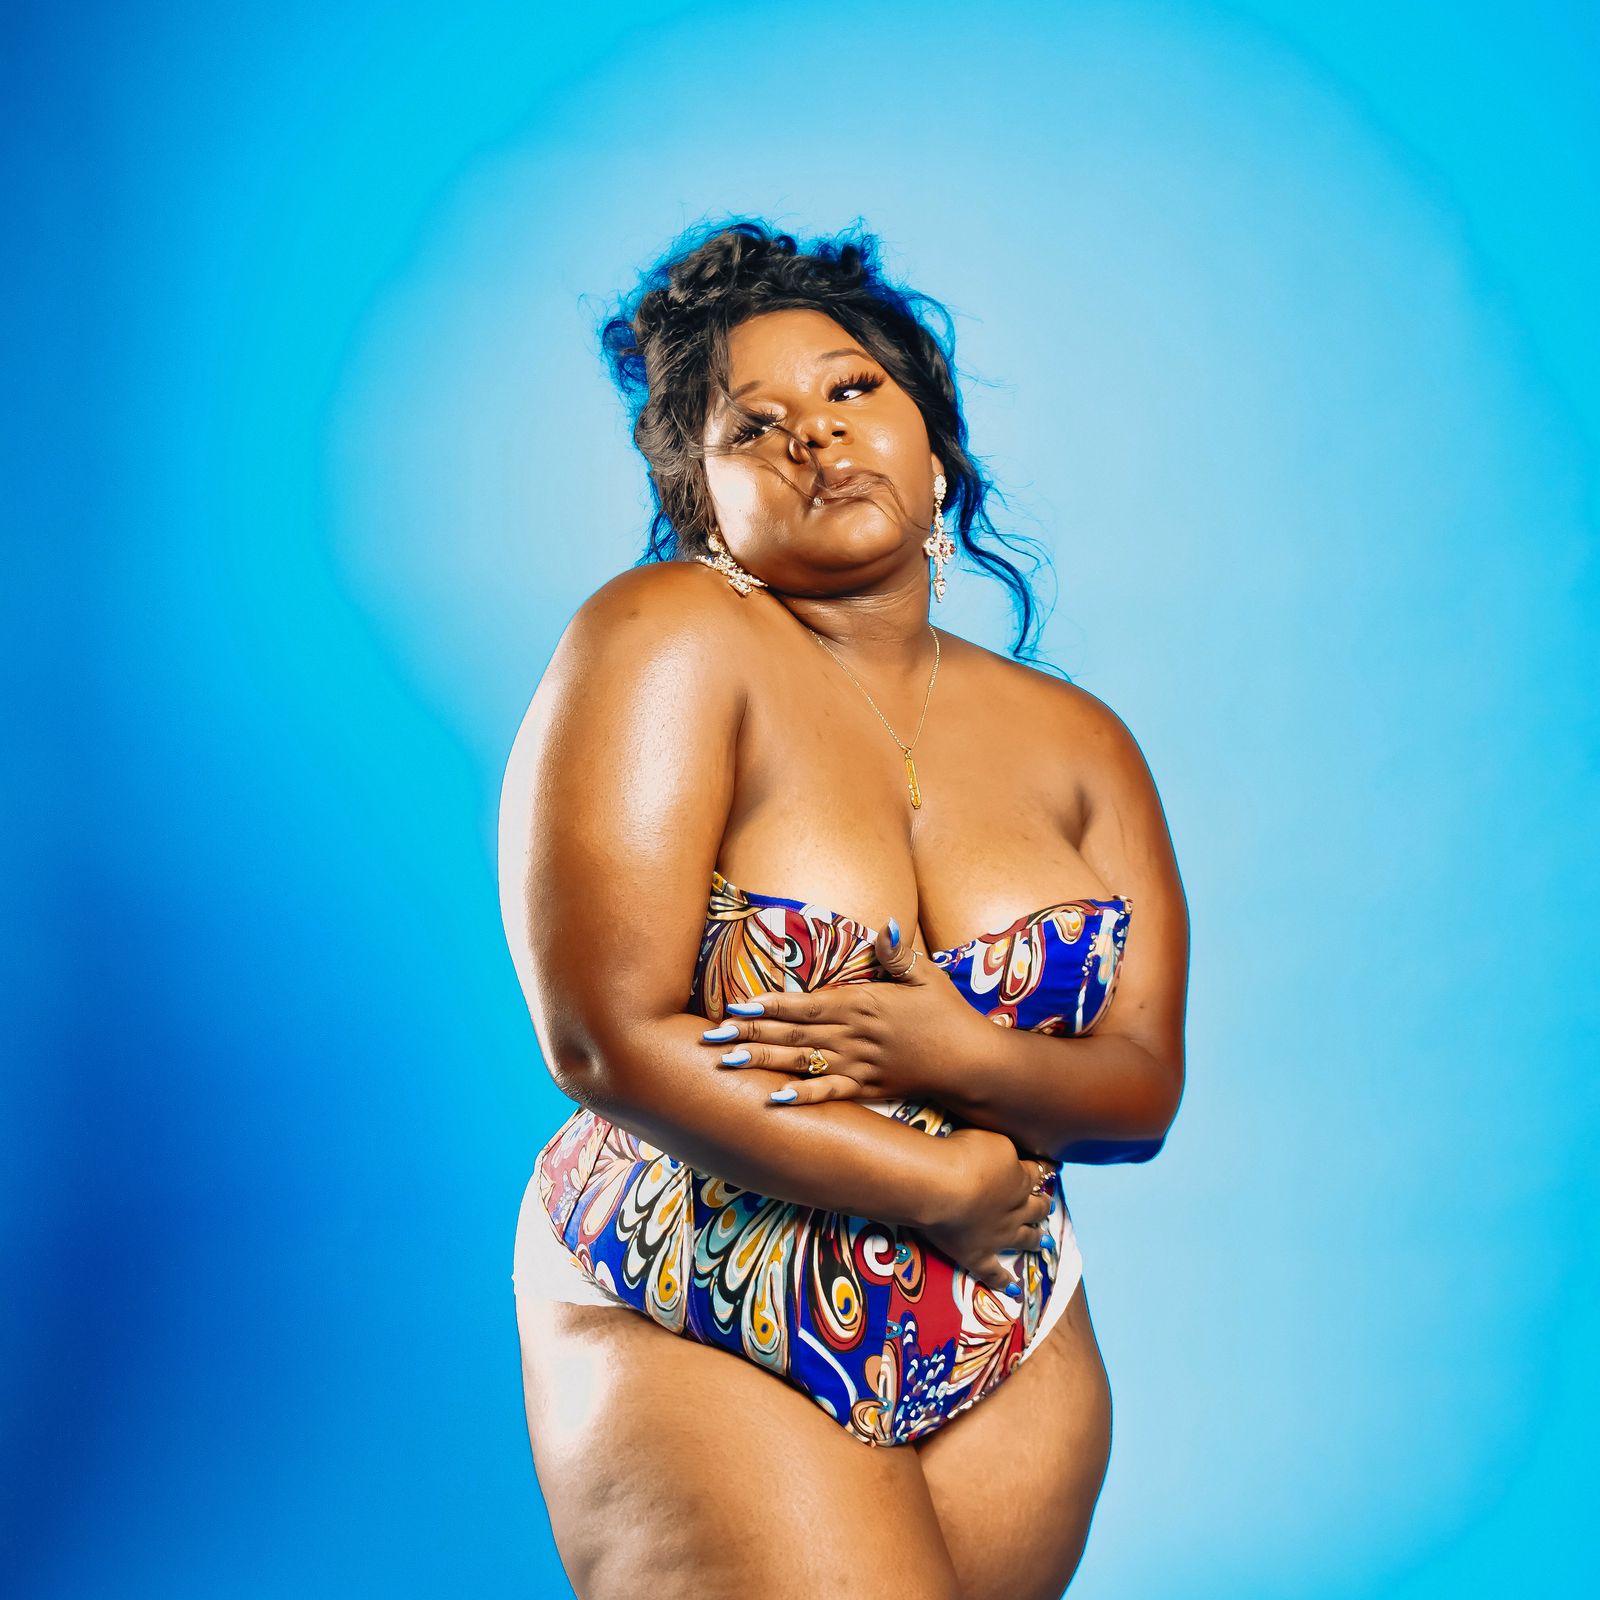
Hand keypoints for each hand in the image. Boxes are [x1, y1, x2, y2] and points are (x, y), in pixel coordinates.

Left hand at [698, 915, 986, 1104]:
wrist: (972, 1063)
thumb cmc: (948, 1014)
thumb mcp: (927, 975)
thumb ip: (898, 953)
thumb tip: (884, 925)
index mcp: (863, 1003)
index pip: (806, 1003)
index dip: (770, 1005)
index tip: (736, 1005)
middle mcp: (854, 1035)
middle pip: (793, 1033)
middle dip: (750, 1033)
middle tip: (711, 1037)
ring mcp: (859, 1064)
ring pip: (801, 1062)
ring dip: (763, 1061)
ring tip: (728, 1063)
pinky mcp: (868, 1089)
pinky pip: (828, 1093)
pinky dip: (800, 1097)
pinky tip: (772, 1098)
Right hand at [923, 1128, 1053, 1292]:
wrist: (941, 1188)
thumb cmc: (964, 1155)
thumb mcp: (995, 1141)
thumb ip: (1008, 1151)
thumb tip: (1015, 1159)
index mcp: (1020, 1179)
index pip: (1038, 1174)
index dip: (1046, 1171)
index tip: (1053, 1169)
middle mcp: (1015, 1210)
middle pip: (1036, 1208)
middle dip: (1043, 1205)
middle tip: (1048, 1205)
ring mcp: (998, 1236)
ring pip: (1024, 1239)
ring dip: (1035, 1239)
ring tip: (1045, 1241)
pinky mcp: (977, 1255)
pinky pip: (994, 1272)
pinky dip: (1004, 1281)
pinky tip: (1013, 1288)